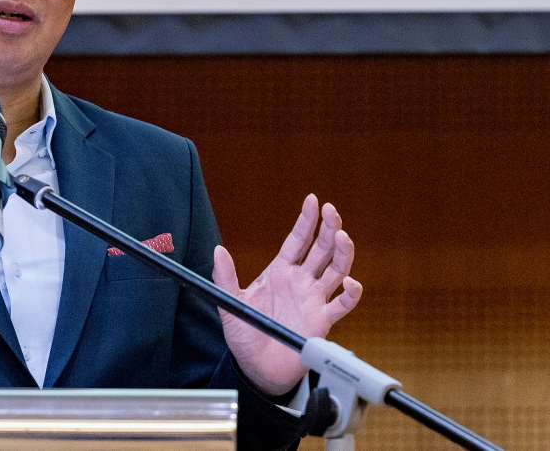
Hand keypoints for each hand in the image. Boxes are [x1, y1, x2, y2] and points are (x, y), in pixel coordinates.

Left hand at [211, 193, 361, 396]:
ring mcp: (314, 299)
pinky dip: (351, 293)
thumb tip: (217, 251)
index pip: (297, 240)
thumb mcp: (230, 303)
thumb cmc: (244, 335)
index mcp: (279, 271)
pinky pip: (342, 304)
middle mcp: (300, 281)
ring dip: (342, 253)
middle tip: (331, 211)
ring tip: (343, 237)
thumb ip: (225, 277)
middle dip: (329, 228)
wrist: (257, 368)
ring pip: (336, 270)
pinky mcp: (323, 320)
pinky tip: (350, 284)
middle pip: (321, 249)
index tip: (312, 200)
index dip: (306, 220)